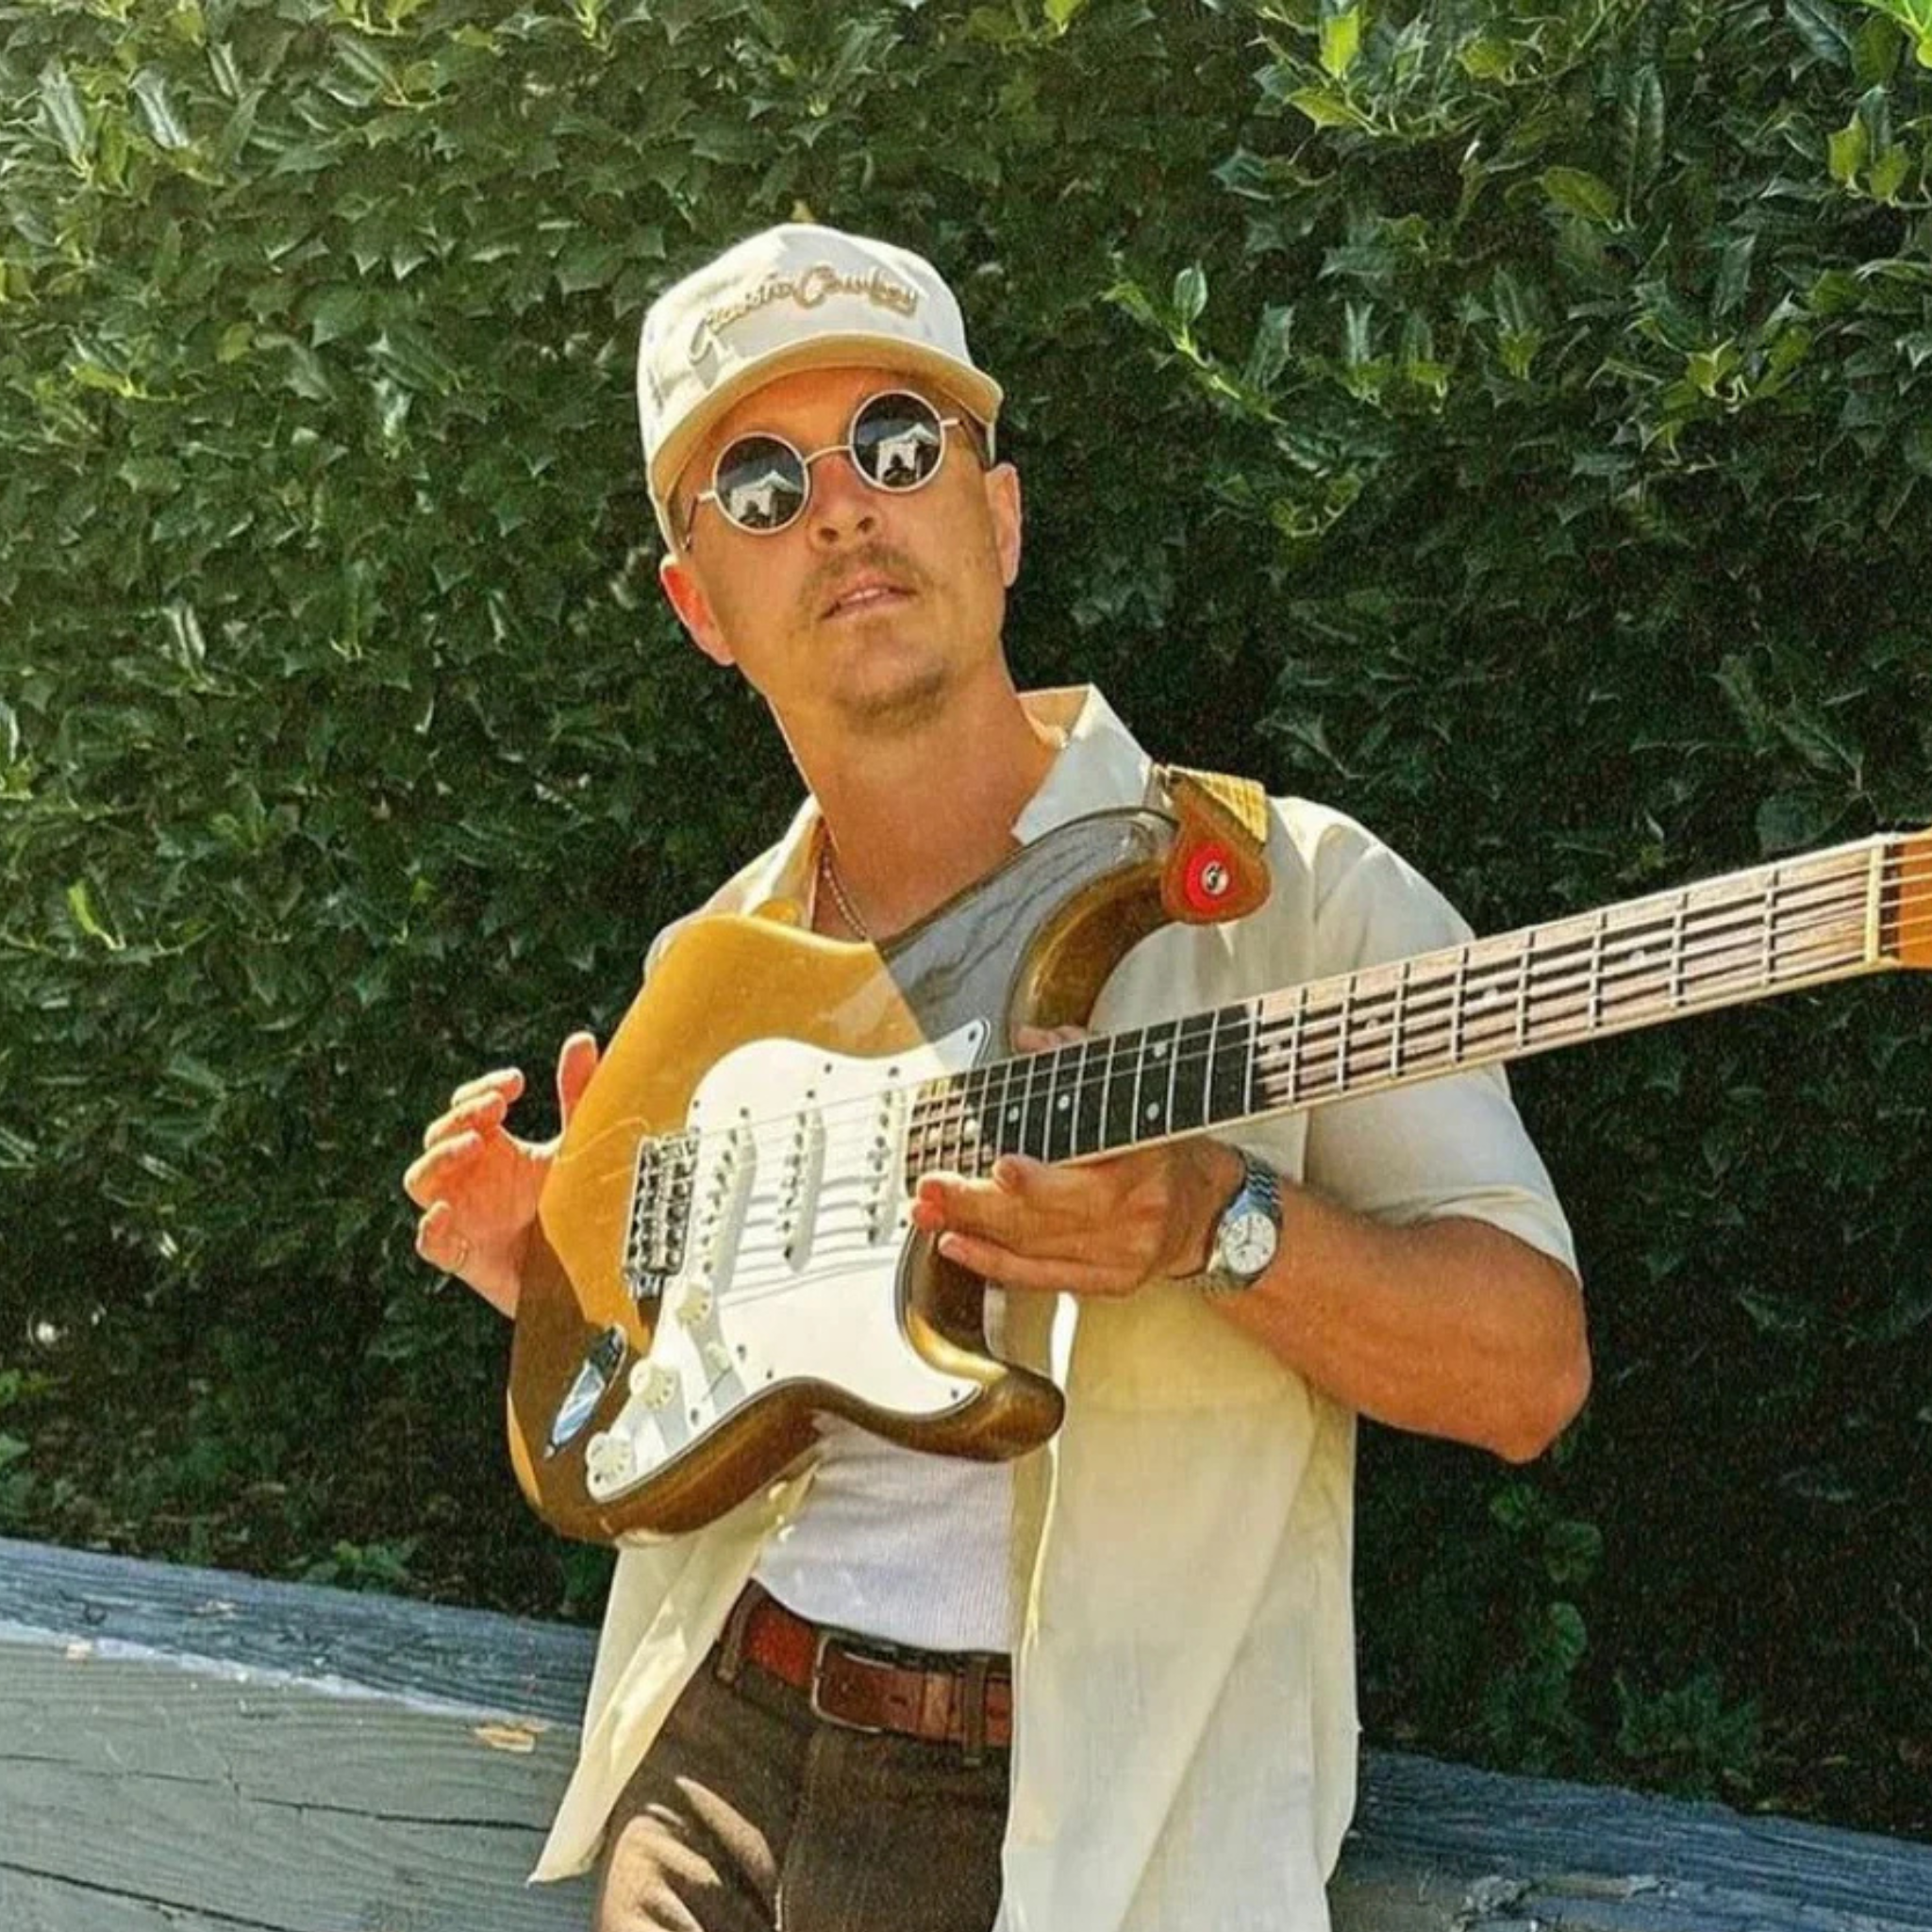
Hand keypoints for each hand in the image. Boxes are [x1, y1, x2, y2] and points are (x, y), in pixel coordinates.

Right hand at [401, 1032, 599, 1317]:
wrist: (592, 1272)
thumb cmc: (579, 1207)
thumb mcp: (580, 1148)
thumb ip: (577, 1097)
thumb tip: (581, 1038)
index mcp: (493, 1147)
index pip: (466, 1108)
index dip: (480, 1090)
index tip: (517, 1083)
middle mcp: (471, 1178)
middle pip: (439, 1135)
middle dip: (462, 1115)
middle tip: (498, 1107)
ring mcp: (464, 1215)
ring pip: (420, 1181)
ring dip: (439, 1157)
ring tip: (474, 1144)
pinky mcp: (467, 1257)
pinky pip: (430, 1243)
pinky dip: (431, 1227)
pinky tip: (448, 1211)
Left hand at [908, 1024, 1244, 1297]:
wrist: (1207, 1210)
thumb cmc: (1164, 1150)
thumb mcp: (1135, 1095)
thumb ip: (1080, 1062)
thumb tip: (1032, 1041)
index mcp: (1145, 1160)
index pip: (1093, 1170)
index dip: (1041, 1179)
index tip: (1001, 1166)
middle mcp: (1135, 1212)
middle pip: (1048, 1214)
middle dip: (980, 1202)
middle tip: (934, 1185)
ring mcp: (1122, 1254)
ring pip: (1035, 1245)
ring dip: (974, 1228)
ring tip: (931, 1209)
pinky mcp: (1108, 1282)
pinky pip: (1041, 1277)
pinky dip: (993, 1263)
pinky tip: (958, 1245)